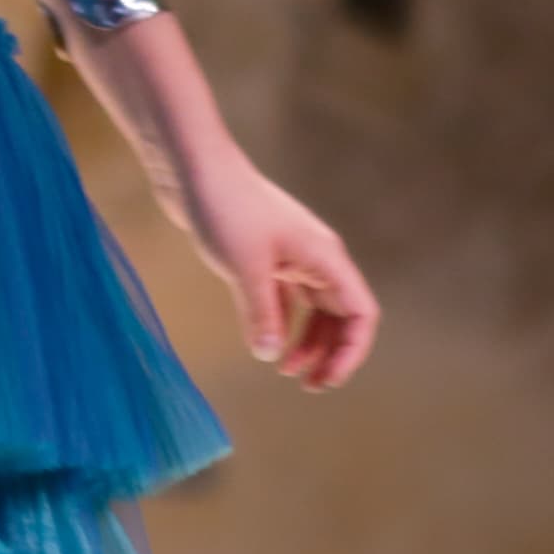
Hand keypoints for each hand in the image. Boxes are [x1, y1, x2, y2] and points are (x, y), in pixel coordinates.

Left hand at [164, 149, 379, 392]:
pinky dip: (283, 323)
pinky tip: (266, 344)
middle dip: (331, 353)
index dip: (351, 351)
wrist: (193, 168)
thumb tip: (270, 357)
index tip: (327, 379)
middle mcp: (315, 258)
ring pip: (315, 309)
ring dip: (308, 342)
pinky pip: (287, 299)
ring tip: (286, 371)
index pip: (360, 312)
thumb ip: (262, 314)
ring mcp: (291, 256)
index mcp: (324, 257)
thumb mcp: (245, 267)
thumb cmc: (225, 207)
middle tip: (308, 386)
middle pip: (341, 315)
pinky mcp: (265, 257)